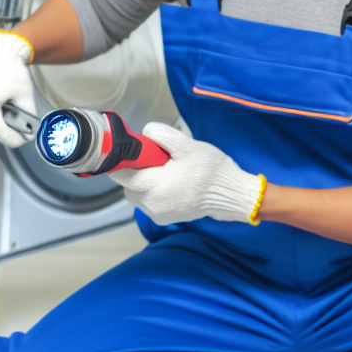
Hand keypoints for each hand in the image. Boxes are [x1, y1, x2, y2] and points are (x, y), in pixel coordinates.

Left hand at [115, 122, 265, 226]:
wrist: (230, 194)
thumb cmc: (211, 170)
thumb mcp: (188, 145)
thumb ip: (162, 135)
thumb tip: (145, 132)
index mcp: (154, 185)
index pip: (120, 173)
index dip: (121, 160)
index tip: (130, 151)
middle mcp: (150, 204)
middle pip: (127, 184)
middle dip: (137, 170)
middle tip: (157, 159)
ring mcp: (156, 213)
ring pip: (137, 194)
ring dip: (144, 182)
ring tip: (166, 171)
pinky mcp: (163, 219)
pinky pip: (148, 202)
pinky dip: (153, 192)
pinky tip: (171, 183)